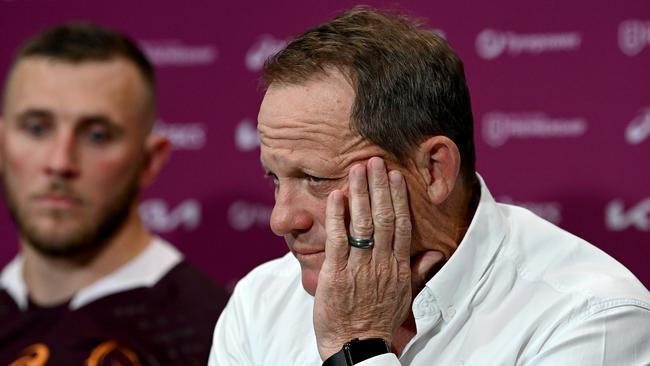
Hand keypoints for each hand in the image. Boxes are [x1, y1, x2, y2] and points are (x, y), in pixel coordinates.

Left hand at [313, 157, 440, 359]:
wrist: (356, 346)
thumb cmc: (378, 320)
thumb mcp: (405, 296)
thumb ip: (418, 271)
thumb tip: (435, 253)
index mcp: (398, 267)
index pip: (401, 225)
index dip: (398, 198)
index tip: (395, 176)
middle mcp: (382, 264)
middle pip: (383, 218)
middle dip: (379, 187)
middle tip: (374, 161)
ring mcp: (359, 268)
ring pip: (362, 224)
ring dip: (360, 194)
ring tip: (357, 169)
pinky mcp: (337, 275)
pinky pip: (338, 240)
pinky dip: (337, 217)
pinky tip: (337, 196)